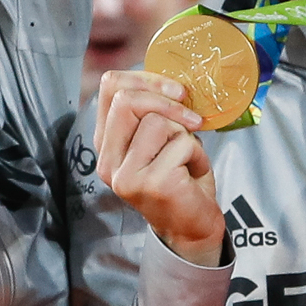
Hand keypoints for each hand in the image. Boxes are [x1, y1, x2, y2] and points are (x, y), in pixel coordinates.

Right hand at [97, 67, 222, 264]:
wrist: (192, 227)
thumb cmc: (180, 178)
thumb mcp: (160, 140)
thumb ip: (154, 112)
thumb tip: (173, 79)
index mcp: (106, 144)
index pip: (109, 88)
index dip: (145, 79)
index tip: (175, 90)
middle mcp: (108, 161)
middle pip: (126, 100)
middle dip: (166, 101)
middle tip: (191, 117)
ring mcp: (126, 175)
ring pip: (159, 122)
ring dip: (186, 135)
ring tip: (188, 157)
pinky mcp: (151, 184)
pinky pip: (181, 144)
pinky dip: (198, 154)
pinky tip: (194, 172)